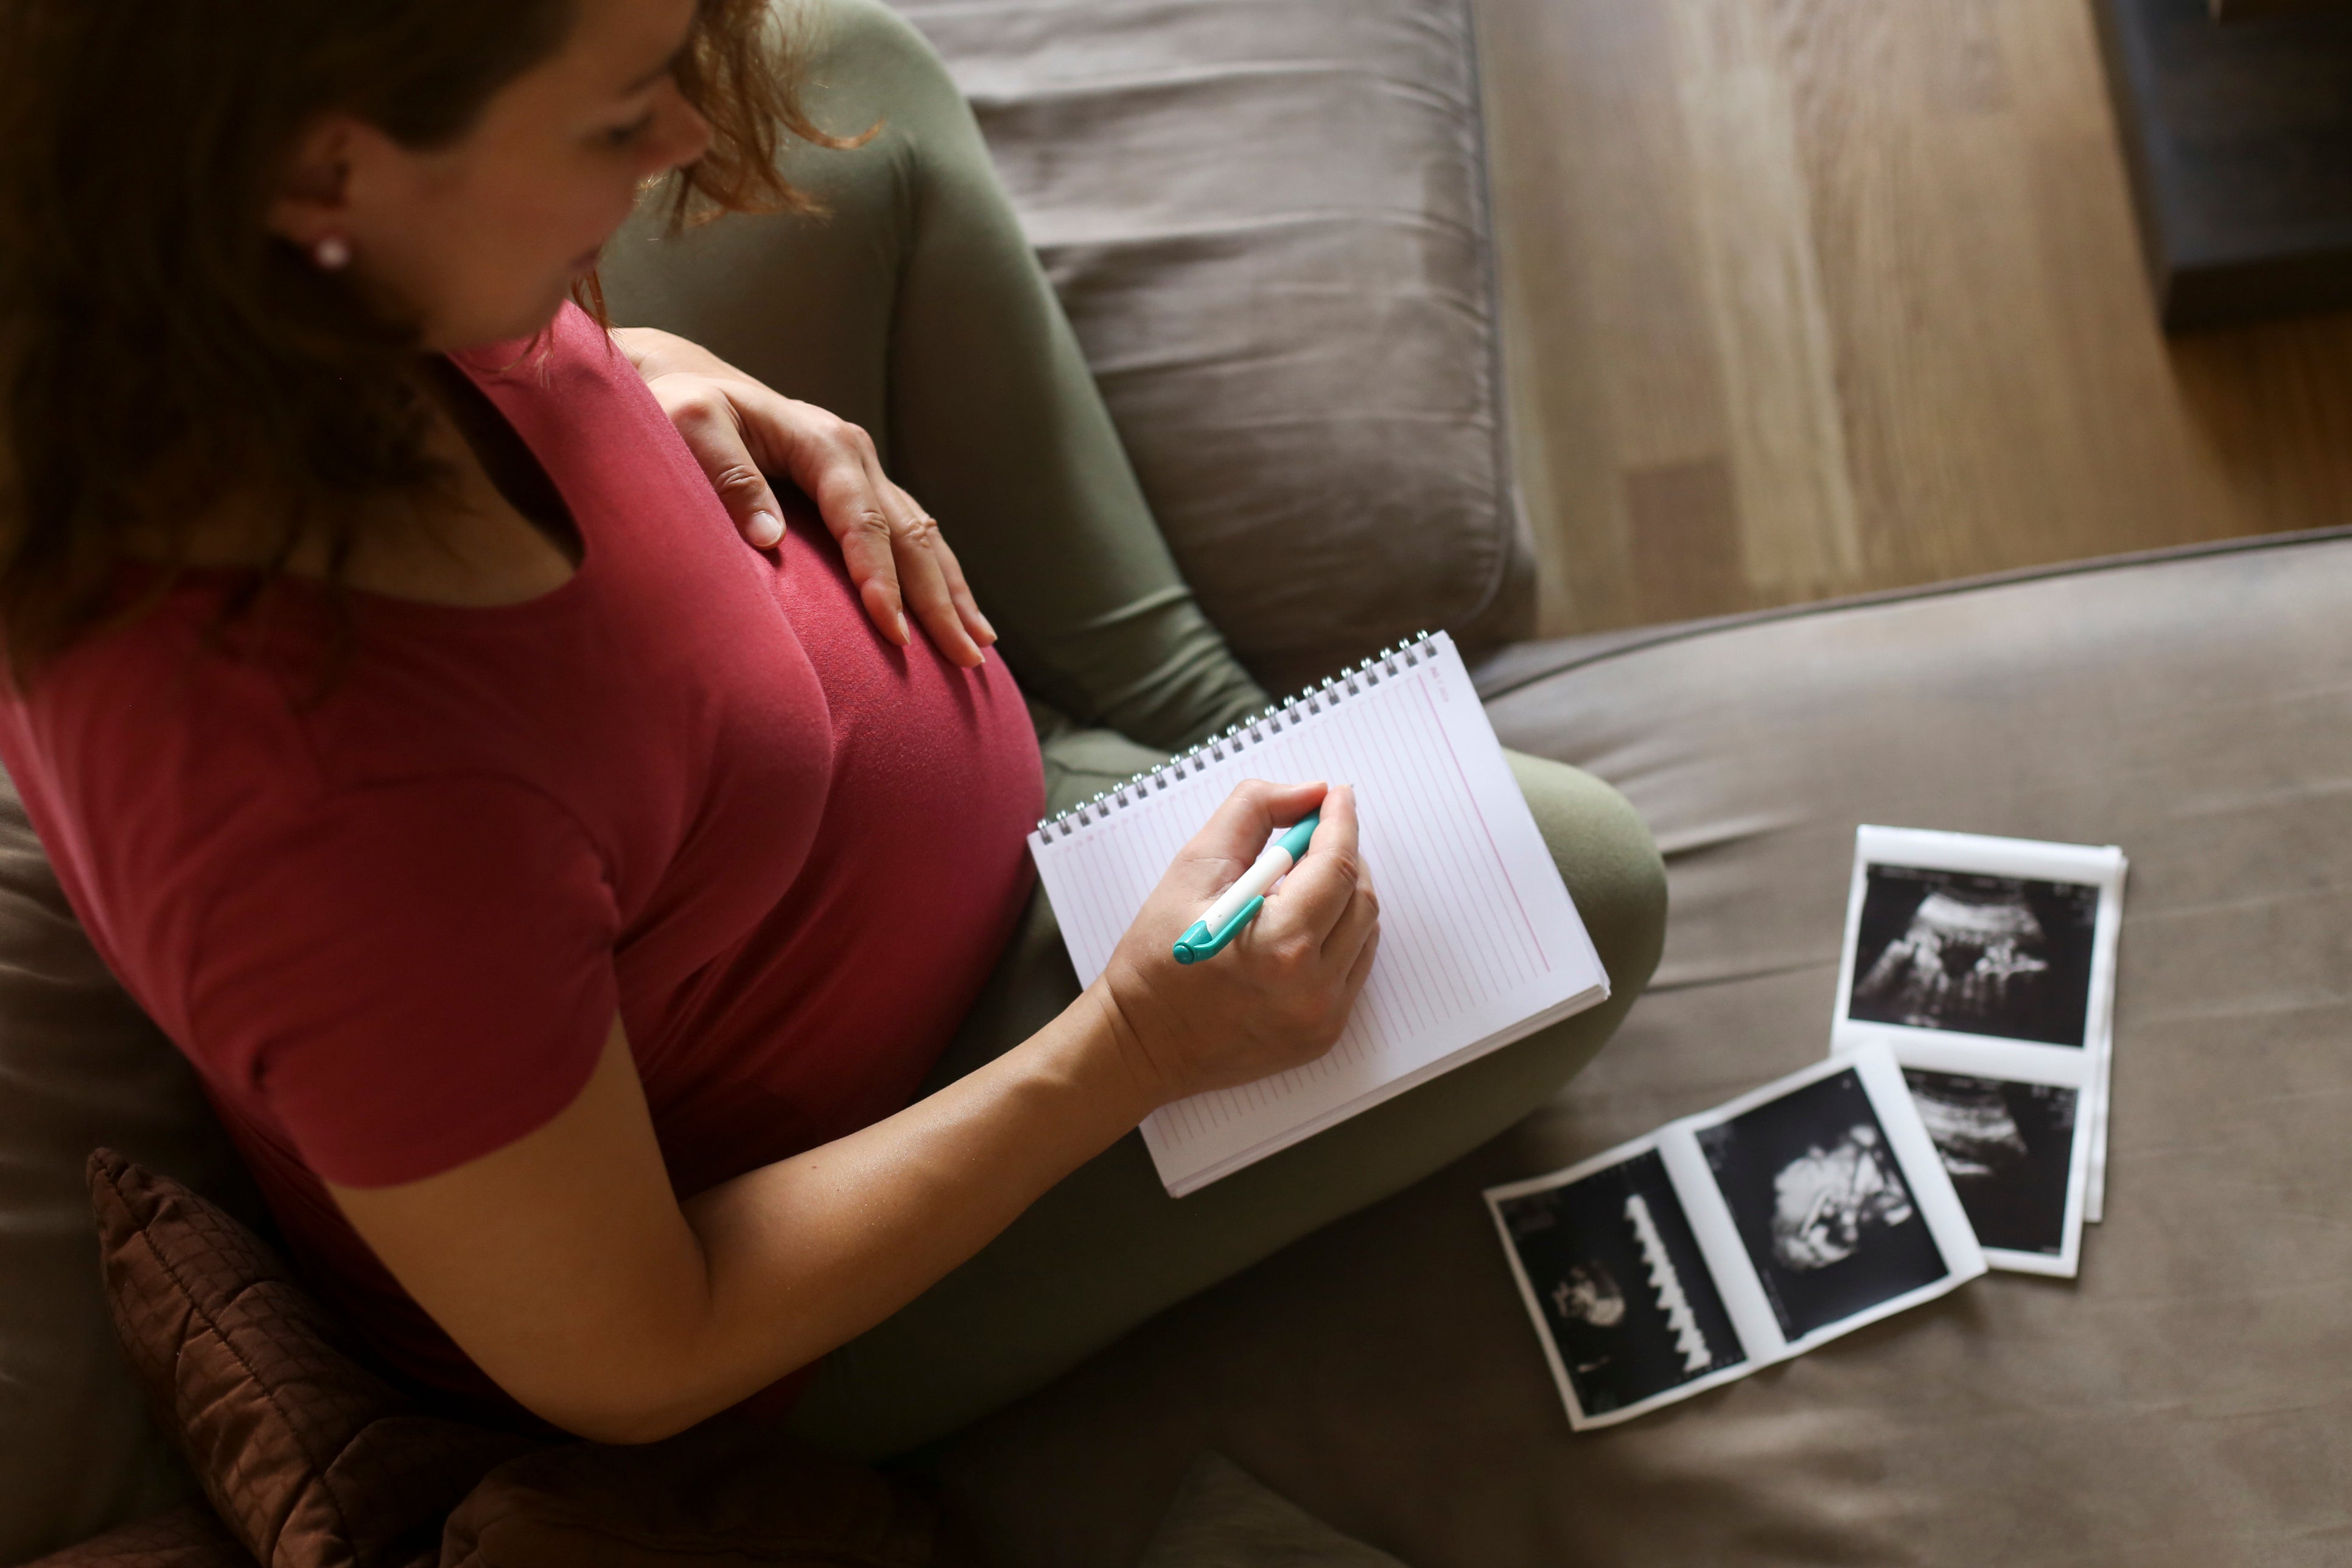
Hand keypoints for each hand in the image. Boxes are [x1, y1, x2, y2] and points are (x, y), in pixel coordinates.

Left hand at [612, 327, 996, 667]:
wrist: (684, 380)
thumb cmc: (680, 407)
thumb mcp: (690, 425)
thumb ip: (727, 476)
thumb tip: (769, 538)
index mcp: (823, 441)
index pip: (863, 520)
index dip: (881, 579)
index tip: (894, 634)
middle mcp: (856, 455)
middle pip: (911, 535)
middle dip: (939, 601)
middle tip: (964, 659)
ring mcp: (865, 472)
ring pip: (924, 537)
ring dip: (953, 593)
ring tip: (978, 647)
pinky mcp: (861, 490)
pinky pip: (910, 537)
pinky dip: (938, 579)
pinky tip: (957, 613)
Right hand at [1092, 781, 1379, 1106]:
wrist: (1142, 1043)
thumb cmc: (1157, 957)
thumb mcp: (1193, 868)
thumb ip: (1253, 813)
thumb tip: (1310, 793)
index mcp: (1280, 944)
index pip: (1337, 865)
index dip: (1341, 821)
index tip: (1336, 795)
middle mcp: (1312, 987)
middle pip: (1360, 897)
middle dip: (1344, 854)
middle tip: (1313, 835)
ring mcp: (1323, 1017)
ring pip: (1365, 933)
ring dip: (1344, 895)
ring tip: (1302, 881)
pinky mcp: (1325, 1034)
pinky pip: (1355, 968)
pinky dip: (1340, 935)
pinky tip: (1304, 924)